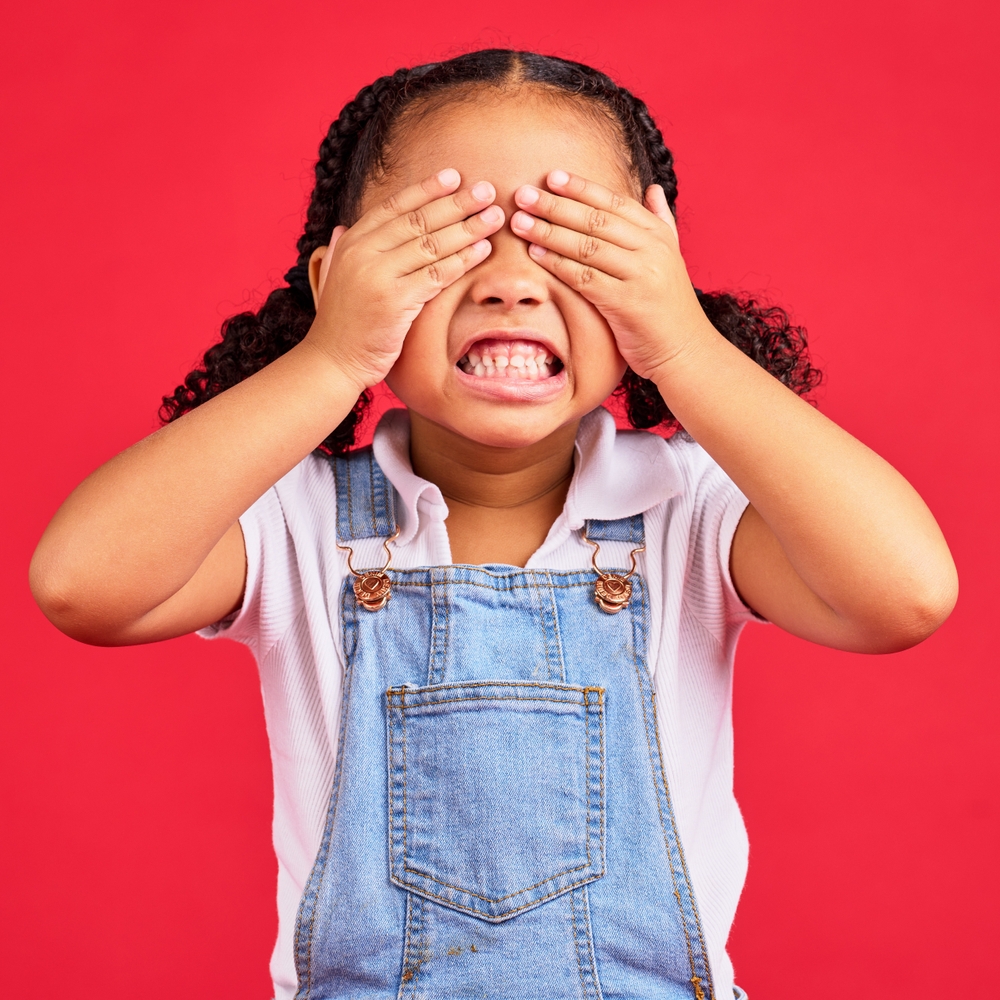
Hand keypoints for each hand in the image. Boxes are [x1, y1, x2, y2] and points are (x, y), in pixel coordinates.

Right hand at [305, 169, 504, 390]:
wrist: (332, 360)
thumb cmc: (342, 324)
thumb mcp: (335, 279)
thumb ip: (340, 253)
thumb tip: (342, 229)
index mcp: (352, 242)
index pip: (395, 206)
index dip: (427, 189)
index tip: (455, 176)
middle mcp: (363, 252)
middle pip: (419, 220)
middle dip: (457, 203)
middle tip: (487, 191)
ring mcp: (379, 275)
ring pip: (432, 244)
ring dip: (468, 228)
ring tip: (494, 217)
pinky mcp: (395, 301)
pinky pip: (436, 275)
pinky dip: (462, 261)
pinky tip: (482, 250)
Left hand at [510, 170, 710, 379]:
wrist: (685, 351)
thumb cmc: (670, 308)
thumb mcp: (672, 258)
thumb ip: (661, 222)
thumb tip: (653, 189)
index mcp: (659, 236)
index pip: (614, 203)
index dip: (581, 188)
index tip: (551, 177)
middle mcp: (652, 251)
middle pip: (596, 221)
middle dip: (556, 206)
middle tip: (523, 195)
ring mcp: (640, 276)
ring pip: (586, 246)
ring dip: (549, 232)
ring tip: (520, 222)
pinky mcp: (626, 303)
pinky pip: (584, 278)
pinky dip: (557, 264)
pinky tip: (535, 255)